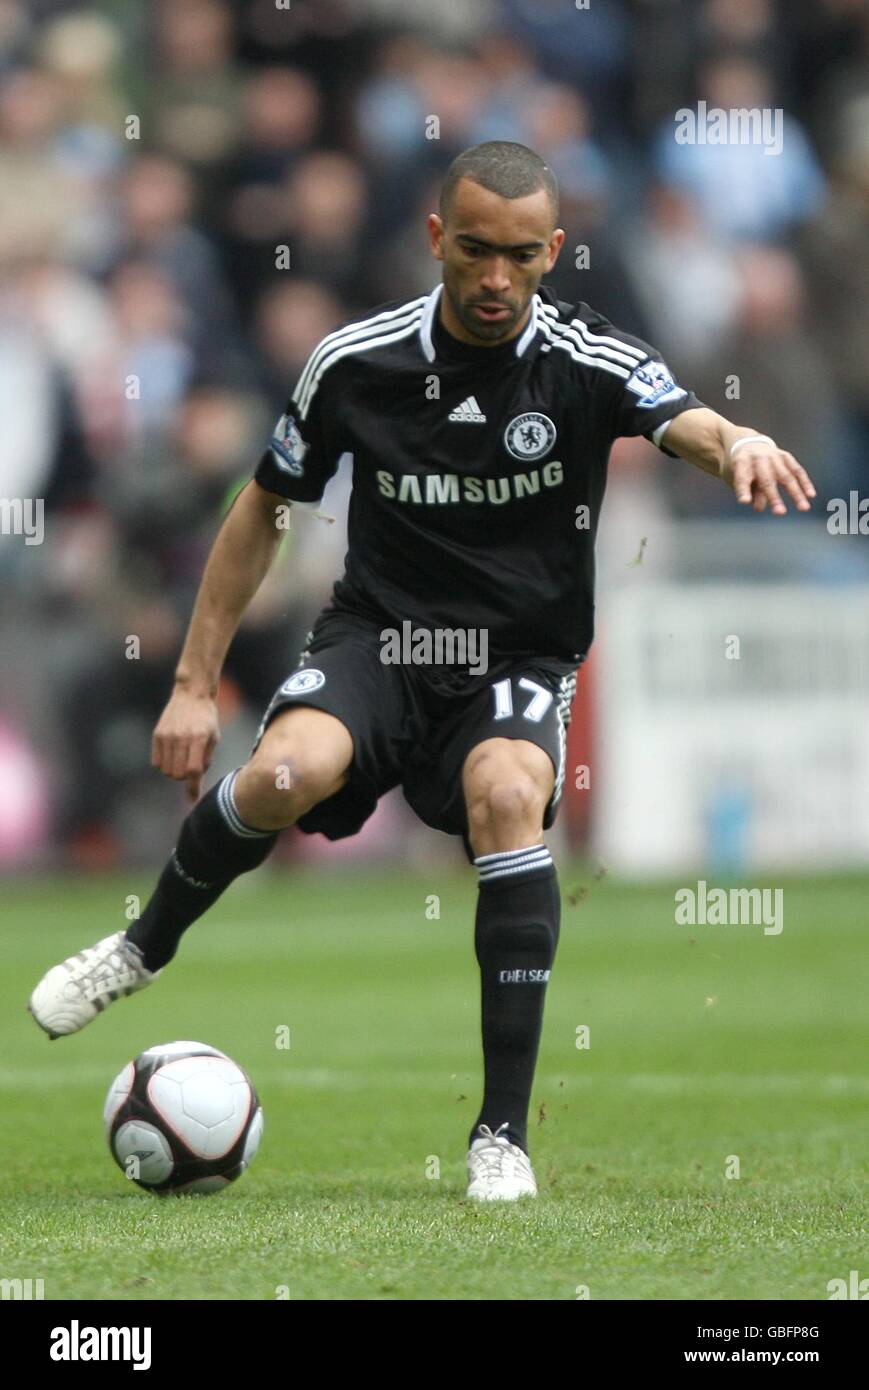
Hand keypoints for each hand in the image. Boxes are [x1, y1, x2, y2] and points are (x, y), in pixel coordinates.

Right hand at [151, 687, 219, 801]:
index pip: (193, 770)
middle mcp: (181, 737)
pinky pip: (157, 762)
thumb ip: (205, 760)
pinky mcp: (157, 734)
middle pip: (177, 774)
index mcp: (199, 738)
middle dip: (185, 777)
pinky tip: (172, 754)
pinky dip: (164, 764)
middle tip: (190, 766)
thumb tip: (196, 782)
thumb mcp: (214, 738)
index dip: (193, 787)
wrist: (191, 694)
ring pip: (166, 770)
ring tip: (182, 759)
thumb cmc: (207, 718)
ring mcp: (167, 735)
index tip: (192, 799)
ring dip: (174, 771)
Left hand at [725, 441, 815, 515]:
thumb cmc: (743, 468)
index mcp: (742, 462)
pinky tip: (811, 495)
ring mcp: (774, 456)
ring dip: (796, 493)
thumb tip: (760, 507)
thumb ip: (749, 492)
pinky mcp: (786, 456)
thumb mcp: (737, 478)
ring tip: (804, 508)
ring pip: (787, 476)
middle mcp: (759, 458)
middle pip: (767, 479)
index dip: (743, 490)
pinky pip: (797, 470)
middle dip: (774, 496)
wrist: (750, 444)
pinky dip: (805, 482)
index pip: (742, 477)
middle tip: (780, 513)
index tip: (745, 502)